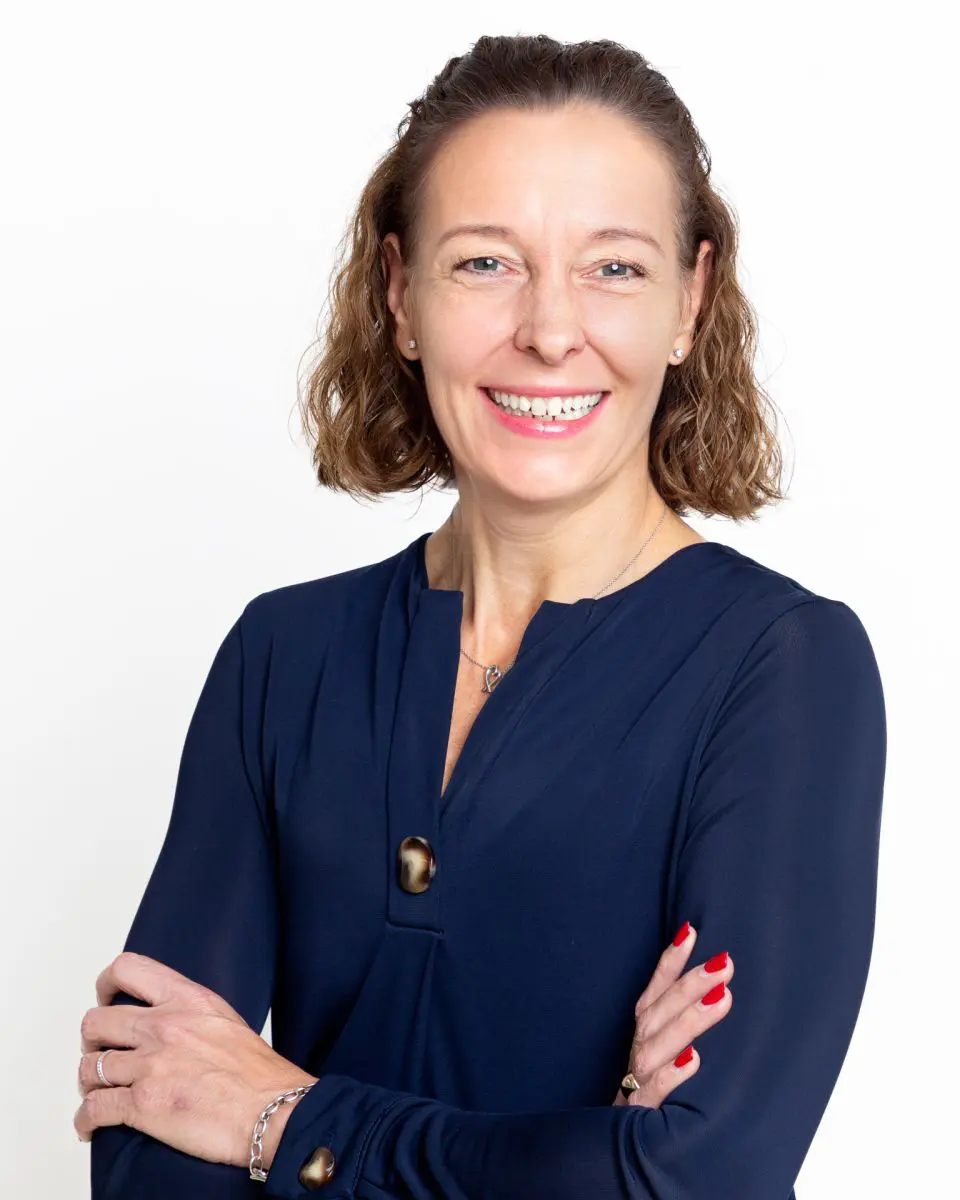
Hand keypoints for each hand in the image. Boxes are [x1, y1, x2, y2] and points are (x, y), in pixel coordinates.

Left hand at [74, 952, 317, 1170]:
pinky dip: (85, 1120)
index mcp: (188, 999)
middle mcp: (164, 1026)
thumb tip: (166, 1023)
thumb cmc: (259, 1074)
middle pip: (96, 1021)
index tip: (106, 999)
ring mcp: (150, 1065)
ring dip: (89, 1082)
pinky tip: (90, 1126)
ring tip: (98, 1091)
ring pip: (89, 1067)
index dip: (106, 984)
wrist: (274, 1112)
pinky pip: (93, 1109)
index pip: (127, 969)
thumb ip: (190, 1014)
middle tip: (100, 1052)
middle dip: (91, 1041)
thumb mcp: (224, 1020)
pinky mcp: (143, 1105)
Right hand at [612, 922, 734, 1107]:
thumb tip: (720, 984)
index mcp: (646, 1031)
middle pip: (660, 1011)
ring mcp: (639, 1080)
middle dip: (690, 984)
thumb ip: (685, 1019)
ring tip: (720, 998)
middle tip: (724, 963)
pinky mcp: (642, 1114)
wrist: (631, 1147)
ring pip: (658, 1046)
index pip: (657, 990)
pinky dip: (671, 1075)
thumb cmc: (658, 1089)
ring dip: (689, 1020)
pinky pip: (654, 1092)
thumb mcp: (670, 1050)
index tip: (691, 931)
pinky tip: (693, 1060)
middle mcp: (640, 1049)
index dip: (670, 961)